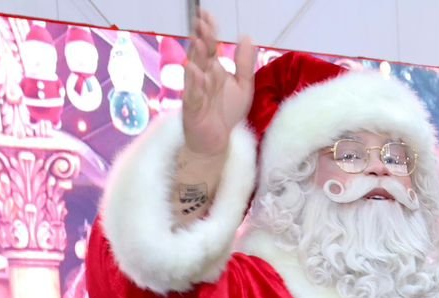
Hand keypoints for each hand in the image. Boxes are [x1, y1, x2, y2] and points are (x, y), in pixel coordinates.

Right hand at [181, 10, 256, 158]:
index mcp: (212, 69)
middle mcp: (201, 77)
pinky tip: (196, 72)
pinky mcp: (192, 108)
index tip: (207, 15)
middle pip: (201, 55)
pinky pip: (192, 94)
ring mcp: (194, 91)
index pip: (210, 46)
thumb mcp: (242, 85)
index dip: (209, 31)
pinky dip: (194, 84)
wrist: (216, 141)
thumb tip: (246, 37)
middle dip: (201, 38)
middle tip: (201, 23)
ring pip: (195, 72)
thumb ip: (244, 63)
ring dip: (197, 57)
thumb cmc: (225, 112)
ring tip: (201, 43)